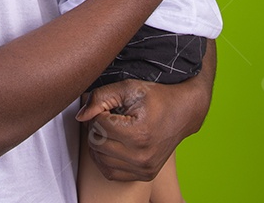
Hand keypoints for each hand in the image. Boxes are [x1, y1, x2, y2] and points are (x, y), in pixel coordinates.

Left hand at [75, 78, 189, 181]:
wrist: (182, 113)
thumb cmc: (155, 98)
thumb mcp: (128, 88)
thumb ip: (100, 97)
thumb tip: (81, 116)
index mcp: (138, 133)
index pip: (98, 125)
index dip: (98, 112)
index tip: (109, 106)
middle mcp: (141, 155)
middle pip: (96, 143)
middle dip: (96, 127)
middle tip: (108, 117)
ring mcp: (144, 168)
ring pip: (100, 159)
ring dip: (99, 143)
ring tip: (111, 129)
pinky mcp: (144, 175)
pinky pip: (111, 172)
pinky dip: (106, 159)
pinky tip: (112, 144)